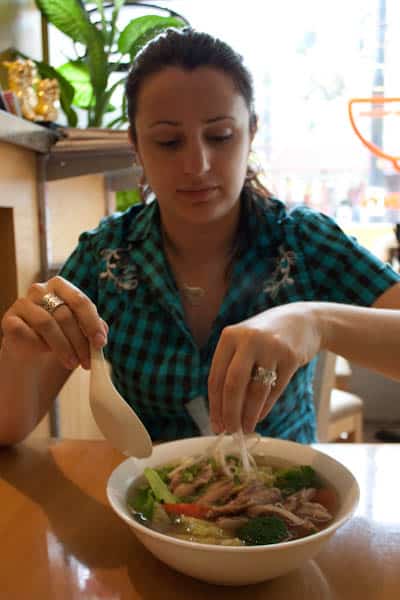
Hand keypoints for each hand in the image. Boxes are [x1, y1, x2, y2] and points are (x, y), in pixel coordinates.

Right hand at [1, 276, 106, 370]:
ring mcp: (22, 304)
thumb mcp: (81, 337)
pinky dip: (40, 345)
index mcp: (61, 288)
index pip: (80, 301)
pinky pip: (26, 332)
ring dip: (63, 347)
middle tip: (88, 360)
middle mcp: (40, 290)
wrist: (33, 368)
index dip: (92, 323)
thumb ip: (92, 330)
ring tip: (73, 363)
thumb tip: (103, 330)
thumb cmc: (60, 347)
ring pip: (47, 323)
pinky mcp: (8, 321)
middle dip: (80, 340)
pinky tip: (46, 354)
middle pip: (65, 313)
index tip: (100, 343)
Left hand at [208, 302, 320, 433]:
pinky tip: (259, 416)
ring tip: (245, 428)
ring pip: (256, 390)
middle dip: (230, 412)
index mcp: (230, 336)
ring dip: (249, 414)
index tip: (215, 424)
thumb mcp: (244, 344)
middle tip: (230, 431)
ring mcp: (271, 347)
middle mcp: (248, 339)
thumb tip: (222, 412)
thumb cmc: (266, 338)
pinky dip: (265, 407)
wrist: (304, 320)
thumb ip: (231, 370)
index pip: (216, 376)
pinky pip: (275, 389)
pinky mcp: (291, 357)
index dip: (215, 405)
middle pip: (232, 384)